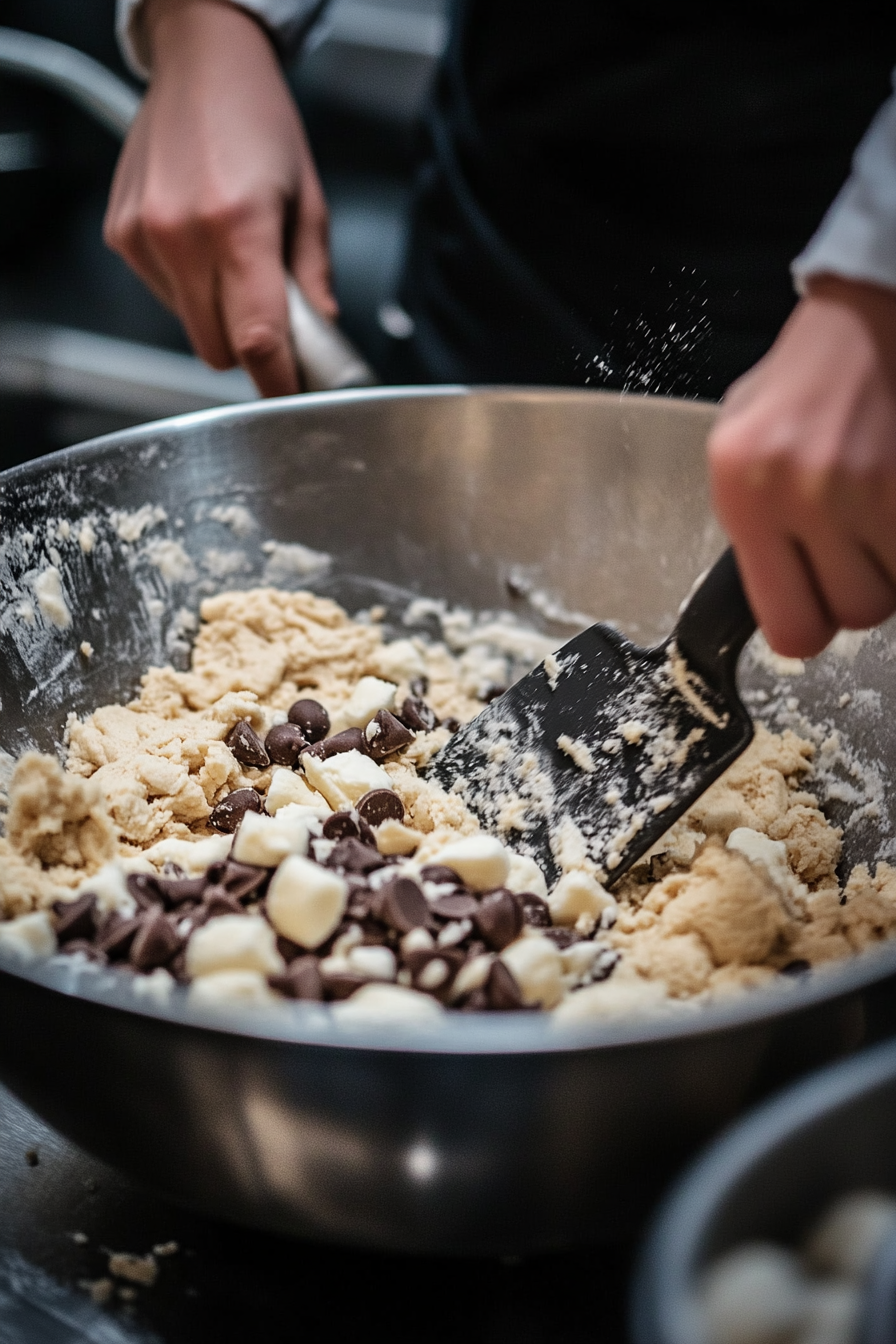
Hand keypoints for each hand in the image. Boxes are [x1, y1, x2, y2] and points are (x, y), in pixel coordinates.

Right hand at [104, 0, 336, 395]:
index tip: (293, 395)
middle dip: (251, 346)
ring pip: (191, 328)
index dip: (278, 382)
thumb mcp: (309, 200)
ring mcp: (145, 237)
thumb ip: (314, 280)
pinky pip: (165, 298)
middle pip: (219, 350)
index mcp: (239, 224)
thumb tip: (320, 338)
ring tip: (236, 260)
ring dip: (219, 316)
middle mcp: (183, 233)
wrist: (201, 64)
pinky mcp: (122, 236)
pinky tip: (203, 245)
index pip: (258, 339)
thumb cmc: (259, 121)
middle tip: (275, 311)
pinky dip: (190, 289)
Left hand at [708, 275, 895, 657]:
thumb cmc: (797, 385)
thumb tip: (772, 592)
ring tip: (873, 520)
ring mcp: (864, 485)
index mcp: (743, 495)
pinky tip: (890, 499)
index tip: (814, 608)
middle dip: (856, 595)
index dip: (808, 625)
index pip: (788, 627)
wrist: (860, 318)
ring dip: (888, 566)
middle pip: (853, 615)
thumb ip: (749, 526)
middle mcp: (801, 493)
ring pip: (894, 590)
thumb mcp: (738, 452)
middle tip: (851, 556)